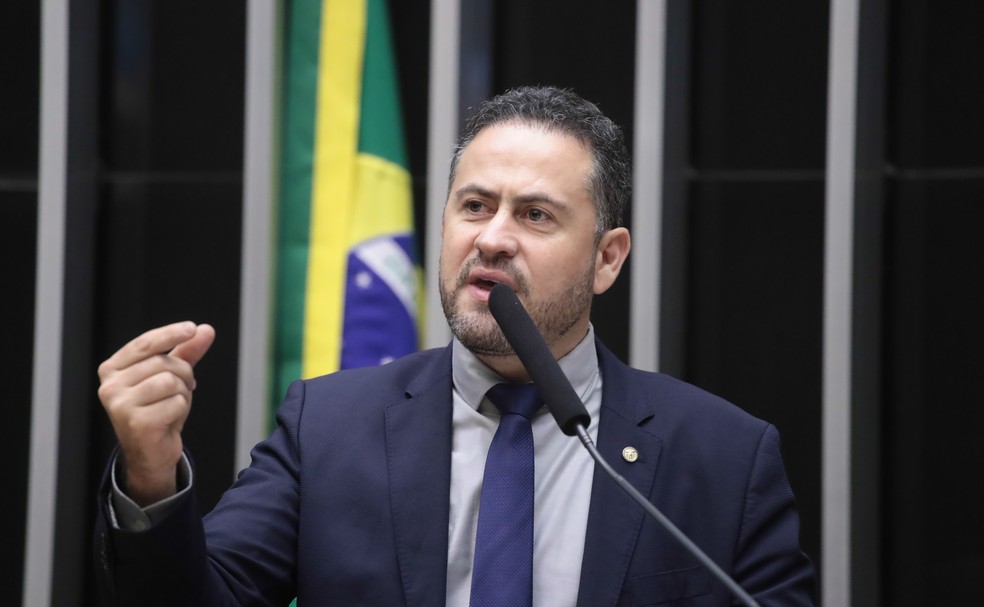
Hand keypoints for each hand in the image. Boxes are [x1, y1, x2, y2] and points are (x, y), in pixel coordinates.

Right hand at [98, 321, 215, 505]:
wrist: (151, 453)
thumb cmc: (158, 410)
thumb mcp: (171, 376)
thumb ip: (186, 352)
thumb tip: (206, 330)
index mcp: (112, 370)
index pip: (144, 344)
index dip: (170, 334)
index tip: (192, 328)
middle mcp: (110, 386)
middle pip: (163, 363)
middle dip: (184, 375)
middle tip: (181, 390)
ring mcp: (120, 405)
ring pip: (171, 381)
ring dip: (183, 394)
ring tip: (172, 407)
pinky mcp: (136, 423)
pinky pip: (176, 403)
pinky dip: (181, 411)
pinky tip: (169, 421)